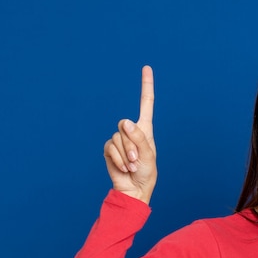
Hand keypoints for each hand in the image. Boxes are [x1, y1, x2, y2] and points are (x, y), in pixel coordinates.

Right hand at [103, 66, 156, 202]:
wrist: (134, 190)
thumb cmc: (146, 174)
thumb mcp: (148, 156)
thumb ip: (139, 138)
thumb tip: (125, 122)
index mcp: (145, 129)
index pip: (146, 103)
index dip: (146, 86)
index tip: (146, 67)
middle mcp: (132, 131)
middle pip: (125, 125)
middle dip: (132, 145)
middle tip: (138, 161)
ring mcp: (119, 140)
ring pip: (117, 138)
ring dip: (126, 156)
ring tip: (133, 167)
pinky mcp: (109, 149)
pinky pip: (110, 148)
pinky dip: (118, 160)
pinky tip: (124, 169)